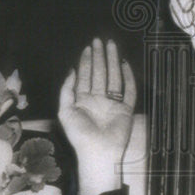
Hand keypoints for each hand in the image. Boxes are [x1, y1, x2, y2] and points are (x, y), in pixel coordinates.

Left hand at [58, 38, 135, 194]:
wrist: (98, 153)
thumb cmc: (79, 136)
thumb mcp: (65, 112)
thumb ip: (67, 90)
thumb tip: (71, 71)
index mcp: (83, 101)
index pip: (85, 77)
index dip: (86, 62)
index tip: (89, 47)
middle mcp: (98, 100)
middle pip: (100, 74)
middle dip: (99, 57)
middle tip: (99, 41)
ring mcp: (113, 104)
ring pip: (113, 78)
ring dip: (112, 62)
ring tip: (111, 46)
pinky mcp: (126, 109)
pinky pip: (129, 90)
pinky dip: (128, 77)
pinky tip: (124, 65)